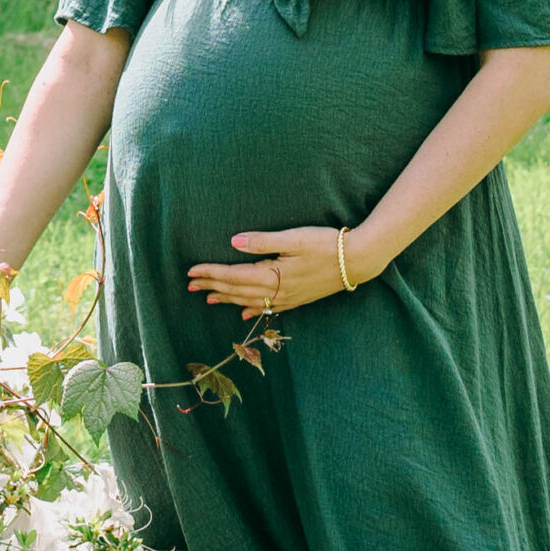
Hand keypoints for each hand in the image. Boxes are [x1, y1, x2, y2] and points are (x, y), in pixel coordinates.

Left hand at [187, 226, 371, 319]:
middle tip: (189, 285)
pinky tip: (244, 312)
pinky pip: (268, 307)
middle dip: (212, 287)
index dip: (210, 273)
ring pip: (250, 301)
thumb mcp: (294, 238)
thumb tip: (233, 242)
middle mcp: (277, 290)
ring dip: (228, 299)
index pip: (233, 275)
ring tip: (208, 298)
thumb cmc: (327, 243)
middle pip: (237, 290)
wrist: (359, 260)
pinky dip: (252, 309)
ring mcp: (288, 297)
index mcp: (273, 274)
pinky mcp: (298, 298)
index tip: (190, 272)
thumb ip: (263, 241)